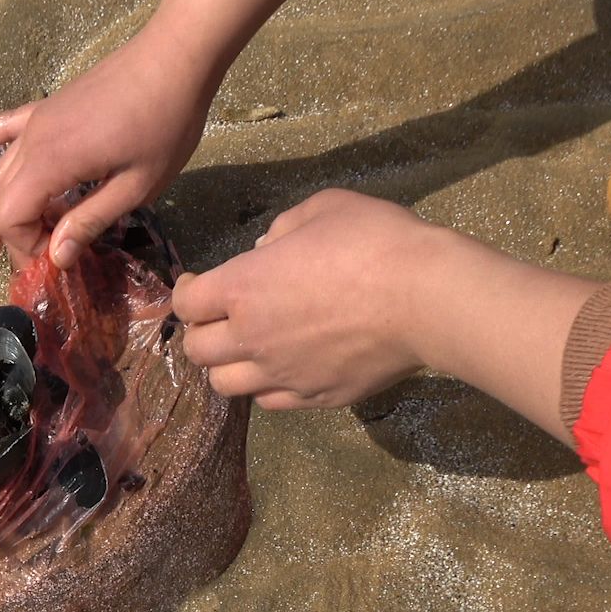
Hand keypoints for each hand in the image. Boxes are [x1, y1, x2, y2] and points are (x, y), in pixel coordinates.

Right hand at [0, 28, 217, 268]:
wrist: (174, 56)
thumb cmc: (164, 123)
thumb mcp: (136, 185)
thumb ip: (92, 219)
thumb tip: (58, 255)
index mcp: (52, 163)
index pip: (11, 216)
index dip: (25, 246)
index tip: (55, 262)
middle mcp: (33, 141)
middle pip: (0, 198)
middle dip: (8, 236)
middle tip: (19, 267)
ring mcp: (37, 121)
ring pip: (0, 171)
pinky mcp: (47, 107)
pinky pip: (1, 126)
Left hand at [175, 189, 598, 441]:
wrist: (425, 298)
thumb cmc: (374, 242)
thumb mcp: (322, 210)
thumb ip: (281, 230)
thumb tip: (264, 251)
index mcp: (242, 287)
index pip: (186, 303)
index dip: (185, 292)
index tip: (196, 285)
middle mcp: (251, 338)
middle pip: (196, 350)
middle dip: (201, 331)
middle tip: (220, 318)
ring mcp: (281, 374)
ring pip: (225, 385)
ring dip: (227, 365)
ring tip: (247, 349)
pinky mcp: (313, 398)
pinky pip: (269, 402)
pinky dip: (265, 386)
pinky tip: (282, 368)